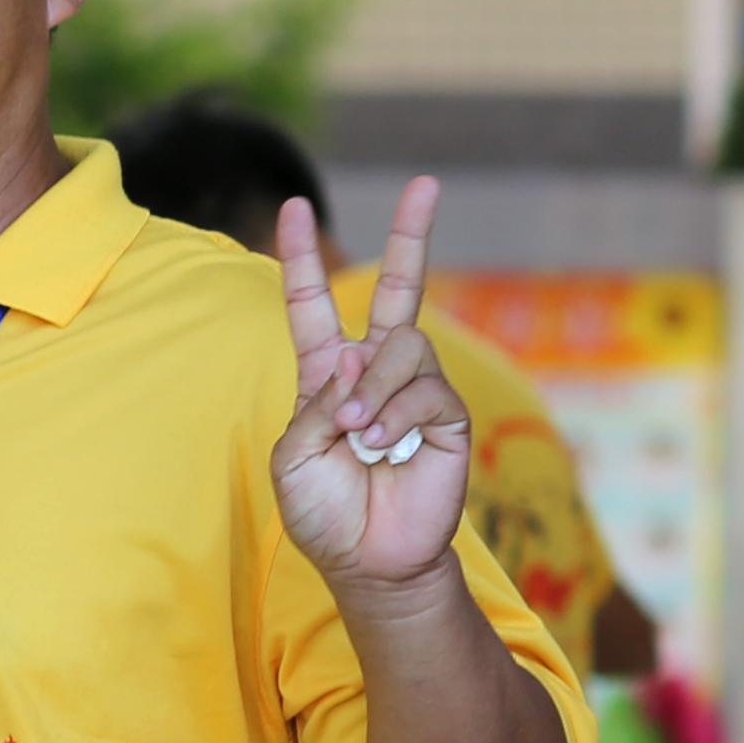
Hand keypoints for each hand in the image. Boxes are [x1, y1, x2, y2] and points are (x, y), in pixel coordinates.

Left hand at [270, 186, 477, 598]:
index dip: (303, 258)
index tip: (295, 208)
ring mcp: (415, 389)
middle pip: (398, 289)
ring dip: (372, 391)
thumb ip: (317, 404)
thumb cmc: (322, 510)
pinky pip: (424, 389)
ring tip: (357, 437)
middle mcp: (374, 371)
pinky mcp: (448, 414)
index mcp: (326, 374)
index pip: (313, 304)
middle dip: (412, 236)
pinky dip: (396, 416)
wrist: (367, 558)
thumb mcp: (295, 454)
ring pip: (401, 347)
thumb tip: (356, 364)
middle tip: (427, 184)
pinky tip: (381, 446)